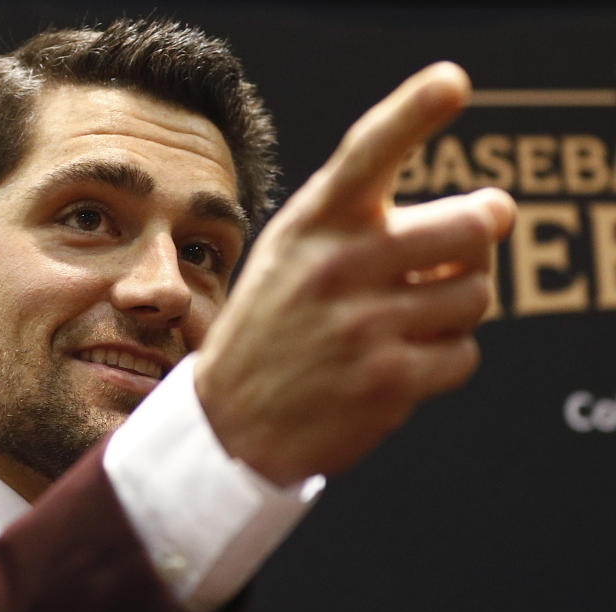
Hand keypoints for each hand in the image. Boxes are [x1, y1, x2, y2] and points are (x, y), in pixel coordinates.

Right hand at [194, 62, 515, 485]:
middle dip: (479, 242)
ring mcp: (363, 325)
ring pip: (477, 295)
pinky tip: (401, 361)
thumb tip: (488, 214)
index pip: (368, 150)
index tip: (451, 83)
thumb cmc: (275, 323)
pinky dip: (446, 358)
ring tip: (411, 318)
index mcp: (314, 223)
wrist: (233, 418)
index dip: (414, 110)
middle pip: (474, 226)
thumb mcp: (292, 251)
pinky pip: (465, 355)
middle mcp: (338, 265)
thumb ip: (364, 220)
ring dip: (458, 308)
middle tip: (458, 253)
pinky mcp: (387, 382)